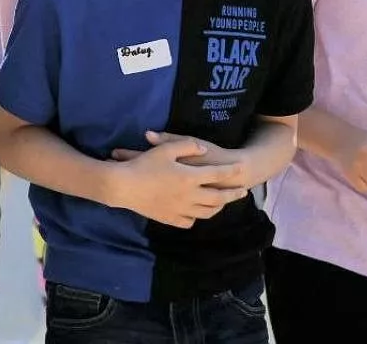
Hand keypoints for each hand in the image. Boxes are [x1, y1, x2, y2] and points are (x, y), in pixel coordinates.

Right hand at [109, 135, 248, 227]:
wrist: (123, 187)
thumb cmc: (144, 165)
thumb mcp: (166, 149)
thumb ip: (187, 145)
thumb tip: (202, 148)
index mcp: (190, 177)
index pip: (217, 175)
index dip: (231, 171)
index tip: (242, 170)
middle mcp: (189, 196)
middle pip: (217, 198)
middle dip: (232, 195)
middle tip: (243, 192)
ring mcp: (180, 210)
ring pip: (206, 212)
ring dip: (218, 207)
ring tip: (223, 203)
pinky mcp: (169, 219)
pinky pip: (188, 221)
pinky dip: (196, 217)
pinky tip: (197, 213)